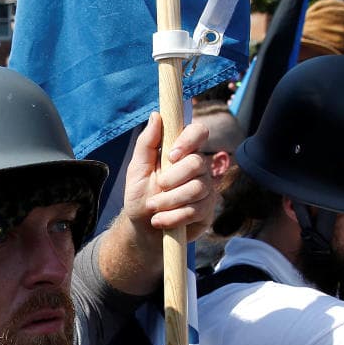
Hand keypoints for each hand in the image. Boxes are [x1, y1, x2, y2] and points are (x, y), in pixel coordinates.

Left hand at [123, 112, 216, 242]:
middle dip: (172, 179)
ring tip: (154, 208)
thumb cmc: (140, 195)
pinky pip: (196, 210)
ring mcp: (205, 189)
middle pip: (197, 163)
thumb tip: (156, 116)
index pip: (199, 132)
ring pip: (197, 189)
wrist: (142, 228)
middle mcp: (198, 168)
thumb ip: (146, 143)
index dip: (189, 140)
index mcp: (182, 152)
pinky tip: (160, 221)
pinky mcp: (207, 210)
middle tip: (157, 188)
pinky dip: (173, 217)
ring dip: (169, 201)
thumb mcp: (136, 169)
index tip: (171, 155)